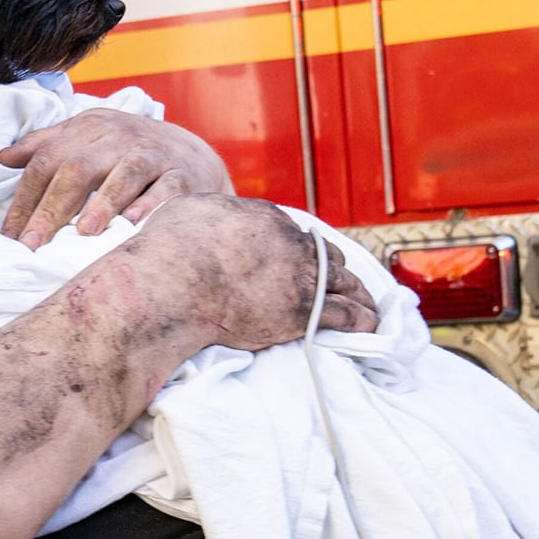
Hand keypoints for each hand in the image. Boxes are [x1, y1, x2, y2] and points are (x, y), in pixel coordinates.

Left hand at [0, 109, 233, 248]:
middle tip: (33, 244)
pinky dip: (150, 205)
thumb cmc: (126, 152)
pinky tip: (132, 223)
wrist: (190, 154)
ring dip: (102, 203)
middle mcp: (119, 136)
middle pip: (78, 169)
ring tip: (83, 232)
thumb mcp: (87, 139)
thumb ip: (46, 146)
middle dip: (52, 209)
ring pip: (124, 174)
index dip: (25, 198)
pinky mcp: (182, 175)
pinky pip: (166, 189)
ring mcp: (153, 154)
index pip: (47, 161)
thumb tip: (3, 157)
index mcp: (89, 127)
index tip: (11, 235)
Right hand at [125, 197, 377, 351]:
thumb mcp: (184, 213)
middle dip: (331, 268)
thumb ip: (202, 217)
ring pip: (344, 282)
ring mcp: (301, 276)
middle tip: (337, 282)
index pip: (290, 232)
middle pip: (323, 254)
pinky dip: (362, 318)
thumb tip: (195, 221)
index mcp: (262, 216)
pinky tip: (371, 325)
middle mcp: (289, 241)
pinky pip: (347, 313)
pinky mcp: (306, 310)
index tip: (294, 261)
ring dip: (357, 293)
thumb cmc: (167, 250)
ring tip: (367, 304)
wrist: (173, 284)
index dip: (295, 248)